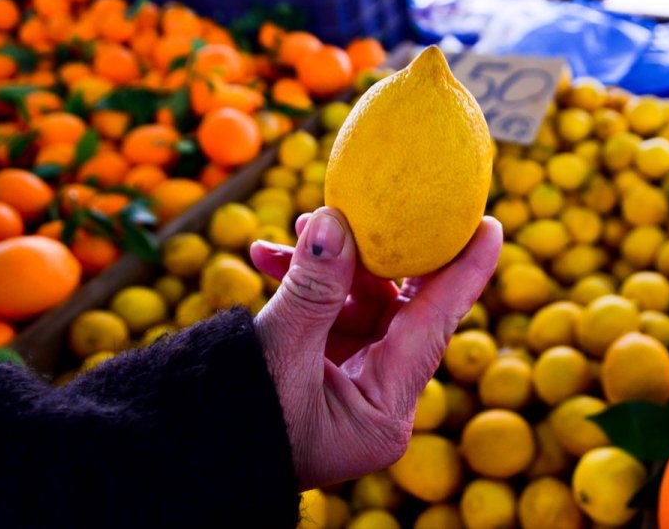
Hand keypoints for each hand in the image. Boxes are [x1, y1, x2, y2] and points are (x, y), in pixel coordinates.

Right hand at [250, 207, 501, 489]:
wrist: (177, 461)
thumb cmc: (231, 424)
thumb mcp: (278, 352)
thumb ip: (312, 285)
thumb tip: (337, 221)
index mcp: (384, 413)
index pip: (437, 326)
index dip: (466, 271)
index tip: (491, 224)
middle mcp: (376, 401)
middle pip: (398, 310)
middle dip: (378, 256)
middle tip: (377, 208)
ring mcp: (349, 387)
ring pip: (357, 307)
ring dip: (326, 265)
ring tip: (298, 228)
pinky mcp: (320, 373)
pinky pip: (325, 317)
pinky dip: (302, 286)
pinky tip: (268, 257)